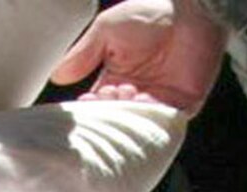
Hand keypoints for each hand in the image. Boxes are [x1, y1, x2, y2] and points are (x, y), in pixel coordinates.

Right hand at [50, 0, 226, 112]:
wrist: (189, 13)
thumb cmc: (148, 15)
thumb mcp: (107, 30)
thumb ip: (83, 54)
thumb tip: (57, 77)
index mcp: (115, 79)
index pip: (98, 104)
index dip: (91, 107)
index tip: (85, 101)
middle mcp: (135, 96)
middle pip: (117, 118)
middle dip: (111, 109)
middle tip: (110, 91)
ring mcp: (159, 104)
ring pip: (139, 123)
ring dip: (130, 111)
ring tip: (126, 90)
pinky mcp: (182, 108)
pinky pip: (165, 124)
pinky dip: (153, 117)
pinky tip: (144, 101)